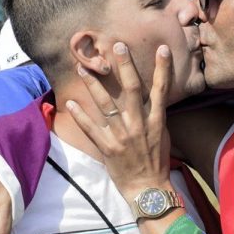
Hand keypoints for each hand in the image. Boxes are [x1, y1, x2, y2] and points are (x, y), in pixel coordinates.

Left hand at [67, 43, 172, 200]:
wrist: (148, 188)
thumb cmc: (156, 162)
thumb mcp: (162, 136)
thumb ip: (155, 115)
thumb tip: (152, 96)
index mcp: (156, 121)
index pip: (161, 90)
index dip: (163, 69)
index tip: (162, 49)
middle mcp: (139, 125)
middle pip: (132, 89)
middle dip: (125, 66)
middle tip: (117, 46)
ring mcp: (122, 136)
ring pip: (106, 105)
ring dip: (93, 85)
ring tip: (82, 69)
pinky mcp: (107, 148)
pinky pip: (90, 129)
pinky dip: (80, 116)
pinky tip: (69, 103)